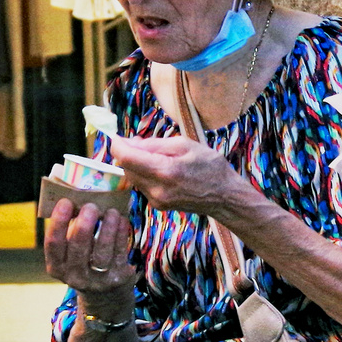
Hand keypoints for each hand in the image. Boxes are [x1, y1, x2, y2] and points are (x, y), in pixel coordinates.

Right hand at [43, 199, 136, 306]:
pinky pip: (119, 252)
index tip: (65, 201)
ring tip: (111, 211)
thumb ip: (70, 231)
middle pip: (78, 248)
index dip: (58, 222)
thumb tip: (78, 198)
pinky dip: (121, 233)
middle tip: (90, 205)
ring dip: (107, 228)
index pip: (53, 244)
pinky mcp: (117, 278)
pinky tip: (121, 219)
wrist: (105, 295)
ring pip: (102, 251)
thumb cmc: (84, 262)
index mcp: (56, 267)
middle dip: (84, 224)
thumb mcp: (70, 253)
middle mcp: (74, 276)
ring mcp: (97, 280)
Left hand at [109, 135, 247, 218]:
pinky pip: (142, 185)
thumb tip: (130, 142)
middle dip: (128, 153)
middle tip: (143, 142)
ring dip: (136, 164)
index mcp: (165, 171)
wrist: (224, 196)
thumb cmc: (210, 166)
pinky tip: (160, 169)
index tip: (116, 136)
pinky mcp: (158, 205)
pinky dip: (145, 174)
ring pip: (132, 177)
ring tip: (156, 155)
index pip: (126, 158)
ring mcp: (156, 200)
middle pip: (126, 168)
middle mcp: (157, 189)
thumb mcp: (185, 145)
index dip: (117, 145)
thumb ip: (154, 144)